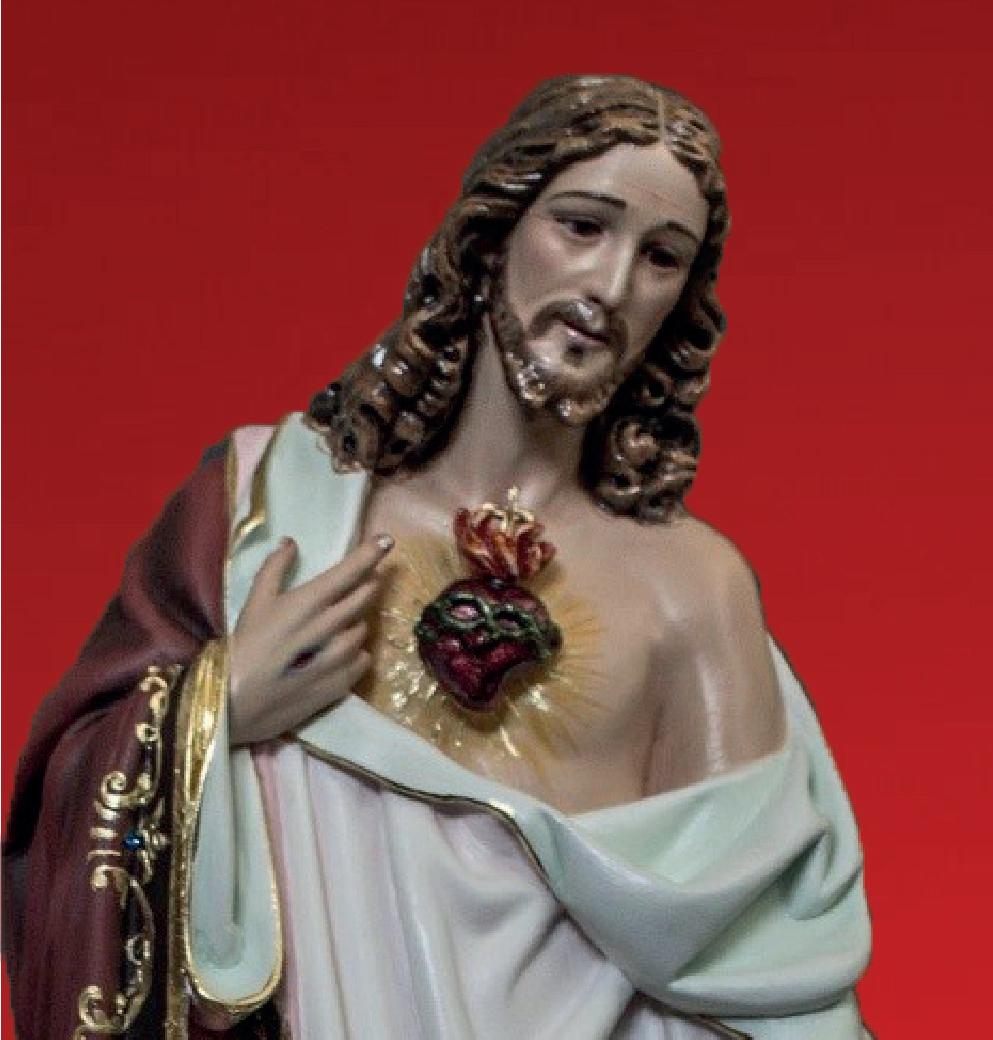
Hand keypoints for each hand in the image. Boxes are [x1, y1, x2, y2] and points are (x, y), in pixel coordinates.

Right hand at [228, 533, 393, 744]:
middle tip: (369, 580)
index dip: (371, 553)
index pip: (350, 572)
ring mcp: (339, 657)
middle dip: (370, 585)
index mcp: (308, 602)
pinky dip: (356, 653)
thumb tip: (290, 542)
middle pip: (364, 597)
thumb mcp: (254, 603)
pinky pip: (362, 660)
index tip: (387, 540)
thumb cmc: (241, 648)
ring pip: (363, 629)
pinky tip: (340, 654)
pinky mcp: (341, 684)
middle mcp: (329, 626)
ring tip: (340, 624)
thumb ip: (274, 569)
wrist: (234, 705)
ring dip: (357, 622)